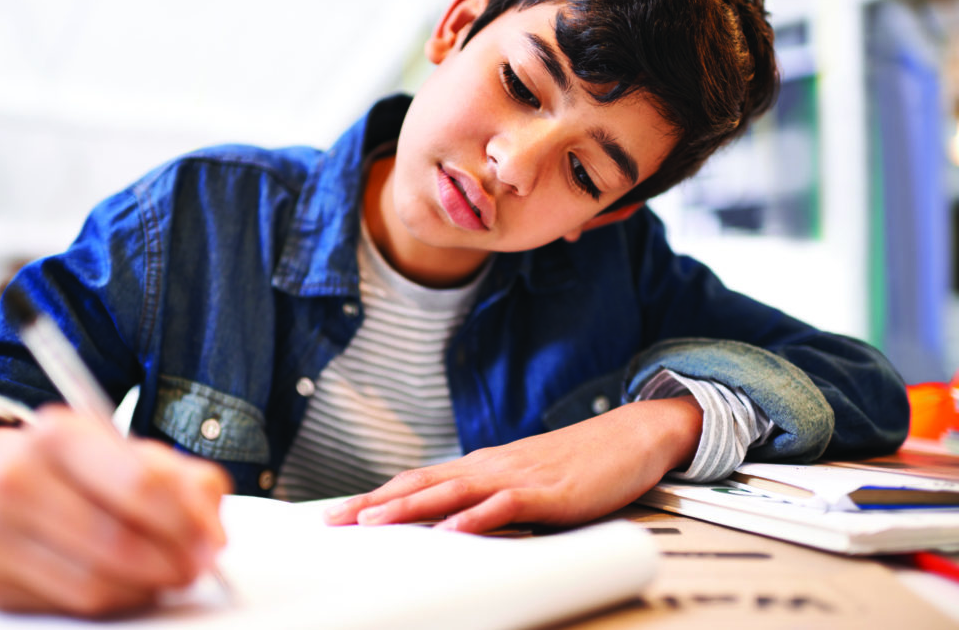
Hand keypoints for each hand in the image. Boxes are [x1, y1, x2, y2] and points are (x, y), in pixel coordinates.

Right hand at [0, 405, 230, 616]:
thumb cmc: (74, 465)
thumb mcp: (128, 451)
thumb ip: (182, 479)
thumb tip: (212, 530)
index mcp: (60, 434)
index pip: (139, 484)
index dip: (186, 520)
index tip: (214, 541)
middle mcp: (17, 479)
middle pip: (117, 540)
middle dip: (172, 561)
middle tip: (198, 567)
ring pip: (95, 582)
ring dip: (146, 587)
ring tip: (168, 575)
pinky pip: (72, 604)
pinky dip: (116, 599)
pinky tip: (130, 583)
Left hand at [324, 396, 701, 533]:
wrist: (632, 435)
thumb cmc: (581, 463)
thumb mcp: (527, 481)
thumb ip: (492, 498)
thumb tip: (456, 521)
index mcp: (484, 466)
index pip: (420, 479)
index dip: (379, 495)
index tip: (342, 510)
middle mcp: (491, 466)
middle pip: (422, 482)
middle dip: (375, 502)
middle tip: (333, 519)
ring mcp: (517, 476)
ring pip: (451, 491)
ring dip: (408, 507)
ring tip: (370, 523)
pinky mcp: (547, 491)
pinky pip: (504, 506)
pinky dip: (474, 518)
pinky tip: (450, 531)